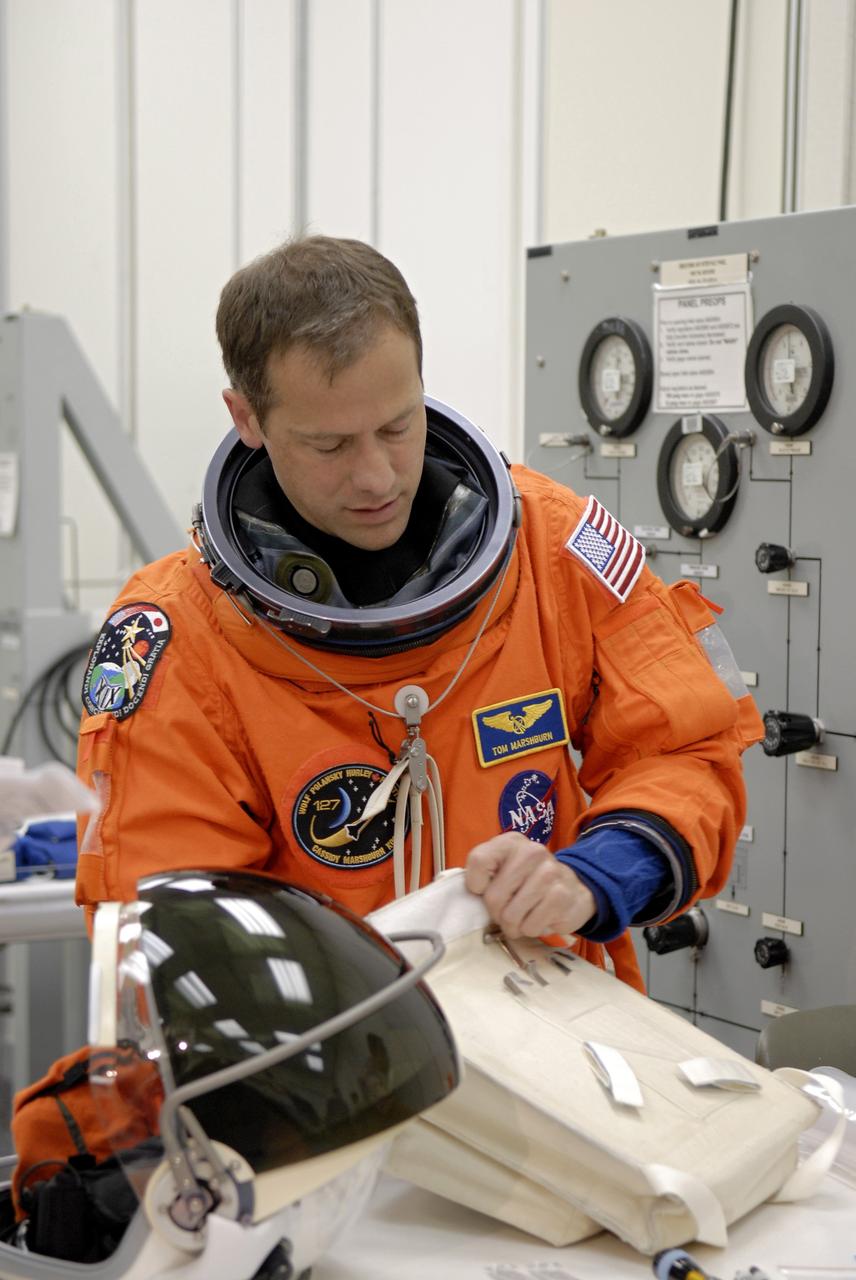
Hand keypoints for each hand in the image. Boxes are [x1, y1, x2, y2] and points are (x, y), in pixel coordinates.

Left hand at [464, 833, 595, 938]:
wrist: (571, 889)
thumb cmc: (527, 883)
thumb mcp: (503, 870)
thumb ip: (483, 875)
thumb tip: (466, 897)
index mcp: (510, 842)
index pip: (479, 861)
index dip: (475, 884)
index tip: (484, 890)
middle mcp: (531, 852)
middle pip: (493, 896)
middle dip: (497, 913)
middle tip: (508, 911)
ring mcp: (549, 872)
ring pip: (511, 915)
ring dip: (515, 925)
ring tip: (524, 916)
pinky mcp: (561, 896)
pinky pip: (530, 926)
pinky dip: (532, 929)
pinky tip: (540, 917)